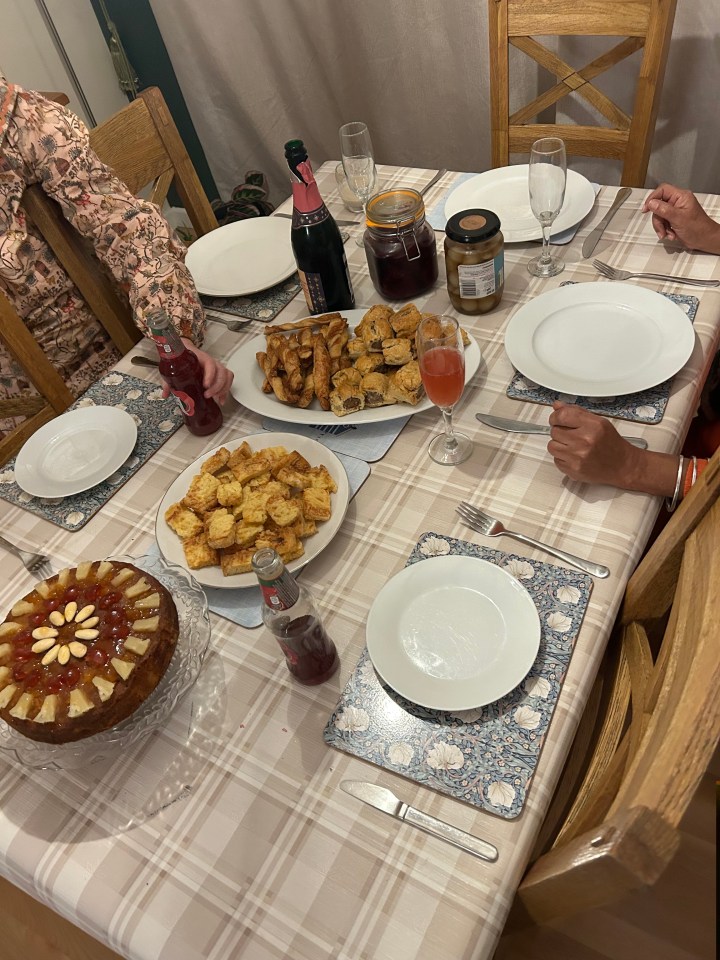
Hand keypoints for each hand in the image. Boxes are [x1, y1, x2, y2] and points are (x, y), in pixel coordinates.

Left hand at [160, 339, 233, 403]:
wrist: (186, 352)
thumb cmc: (182, 360)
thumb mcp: (174, 369)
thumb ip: (169, 381)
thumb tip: (165, 394)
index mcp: (201, 358)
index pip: (210, 364)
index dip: (210, 375)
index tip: (205, 385)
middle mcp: (212, 362)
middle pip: (221, 372)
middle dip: (217, 386)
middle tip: (207, 396)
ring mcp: (217, 368)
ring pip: (227, 376)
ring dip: (223, 389)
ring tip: (216, 399)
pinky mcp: (220, 374)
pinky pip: (228, 380)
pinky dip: (226, 391)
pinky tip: (221, 400)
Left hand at [547, 402, 679, 495]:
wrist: (621, 466)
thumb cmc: (611, 443)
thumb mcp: (598, 422)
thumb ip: (576, 412)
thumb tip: (557, 406)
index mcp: (593, 426)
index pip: (562, 416)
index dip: (555, 417)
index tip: (556, 419)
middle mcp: (585, 441)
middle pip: (554, 431)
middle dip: (560, 431)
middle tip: (571, 434)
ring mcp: (578, 457)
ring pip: (552, 446)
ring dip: (559, 445)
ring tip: (572, 446)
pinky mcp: (573, 470)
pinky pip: (556, 460)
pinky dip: (562, 457)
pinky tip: (574, 456)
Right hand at [642, 183, 719, 253]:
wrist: (704, 240)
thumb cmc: (698, 228)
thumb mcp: (678, 218)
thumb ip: (664, 210)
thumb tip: (651, 203)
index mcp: (681, 196)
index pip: (662, 190)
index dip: (652, 198)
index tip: (646, 208)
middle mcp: (678, 202)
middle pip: (658, 205)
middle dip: (658, 219)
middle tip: (661, 227)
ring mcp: (675, 211)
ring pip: (659, 216)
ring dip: (661, 227)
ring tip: (668, 234)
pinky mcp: (673, 219)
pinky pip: (662, 223)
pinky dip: (664, 230)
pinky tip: (671, 234)